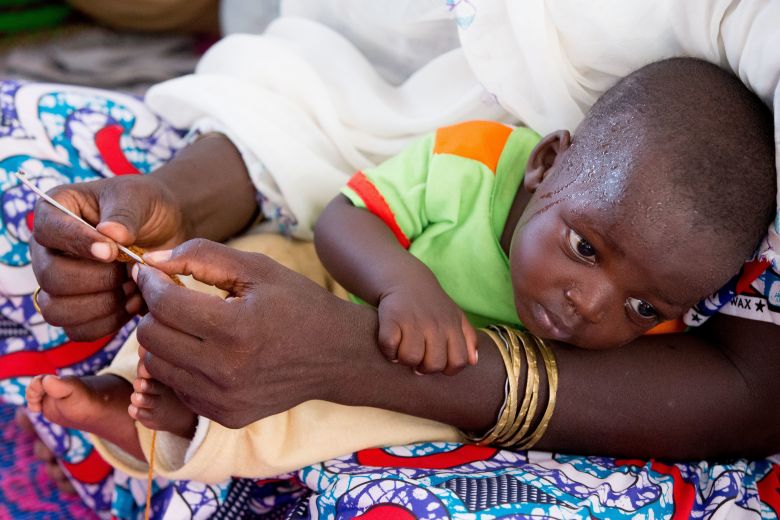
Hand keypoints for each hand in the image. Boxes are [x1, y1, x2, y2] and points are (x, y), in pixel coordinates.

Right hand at [30, 173, 187, 340]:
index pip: (48, 230)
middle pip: (51, 278)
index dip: (78, 244)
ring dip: (103, 305)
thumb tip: (110, 235)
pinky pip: (79, 330)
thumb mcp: (139, 199)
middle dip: (97, 280)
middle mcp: (48, 251)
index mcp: (54, 213)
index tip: (111, 251)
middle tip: (132, 271)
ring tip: (135, 287)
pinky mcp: (78, 309)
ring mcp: (58, 284)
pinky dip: (109, 323)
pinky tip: (134, 305)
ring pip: (58, 310)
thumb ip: (124, 215)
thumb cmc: (144, 207)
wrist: (165, 229)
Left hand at [132, 238, 355, 428]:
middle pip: (150, 338)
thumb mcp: (258, 268)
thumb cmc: (299, 305)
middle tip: (172, 297)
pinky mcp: (225, 416)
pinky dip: (182, 366)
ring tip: (189, 324)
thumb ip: (202, 256)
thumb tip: (151, 260)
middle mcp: (225, 370)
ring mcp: (223, 399)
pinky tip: (206, 351)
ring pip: (157, 366)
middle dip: (153, 311)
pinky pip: (179, 388)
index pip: (164, 304)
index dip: (151, 282)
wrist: (338, 356)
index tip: (153, 271)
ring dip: (164, 340)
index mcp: (236, 328)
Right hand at [377, 278, 477, 374]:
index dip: (447, 369)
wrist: (405, 278)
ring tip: (403, 351)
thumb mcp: (456, 315)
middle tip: (418, 359)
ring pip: (410, 358)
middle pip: (433, 364)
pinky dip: (388, 352)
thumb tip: (473, 362)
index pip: (458, 361)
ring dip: (404, 360)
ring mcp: (413, 321)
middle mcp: (434, 324)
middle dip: (424, 368)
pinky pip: (389, 346)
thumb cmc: (432, 304)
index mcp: (452, 326)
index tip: (436, 362)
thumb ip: (468, 338)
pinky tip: (391, 346)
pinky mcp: (392, 318)